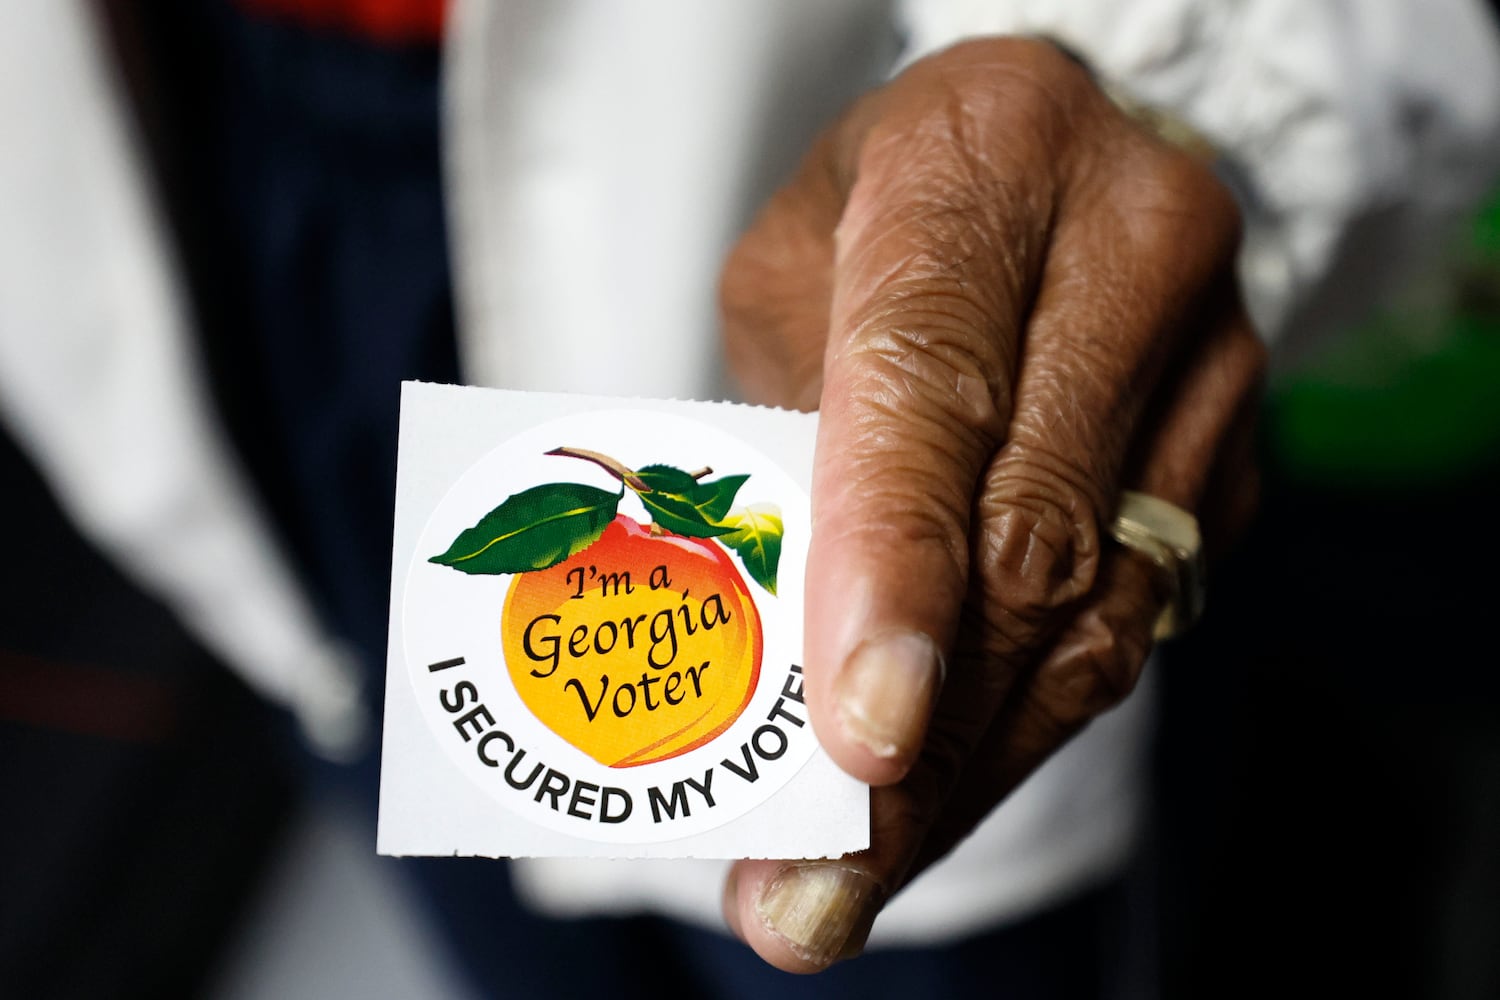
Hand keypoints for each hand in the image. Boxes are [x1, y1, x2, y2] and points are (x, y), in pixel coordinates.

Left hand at [717, 37, 1264, 971]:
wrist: (1060, 160)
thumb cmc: (891, 210)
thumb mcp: (795, 266)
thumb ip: (785, 429)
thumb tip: (774, 663)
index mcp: (985, 158)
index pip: (933, 379)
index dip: (895, 565)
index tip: (860, 731)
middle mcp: (1130, 249)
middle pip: (1028, 536)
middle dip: (921, 733)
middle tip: (815, 880)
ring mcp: (1208, 366)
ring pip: (1096, 613)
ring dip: (972, 765)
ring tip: (854, 881)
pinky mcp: (1230, 465)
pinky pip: (1130, 626)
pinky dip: (1023, 722)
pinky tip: (940, 795)